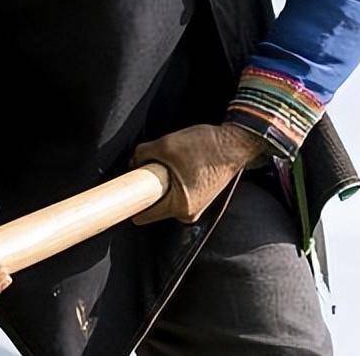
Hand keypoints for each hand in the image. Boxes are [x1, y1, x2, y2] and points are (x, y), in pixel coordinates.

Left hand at [129, 123, 269, 224]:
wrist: (235, 143)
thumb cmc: (205, 146)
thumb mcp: (166, 144)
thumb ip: (142, 154)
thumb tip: (132, 161)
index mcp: (179, 207)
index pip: (142, 216)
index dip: (130, 203)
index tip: (123, 193)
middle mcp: (189, 214)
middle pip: (154, 206)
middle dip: (149, 189)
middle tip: (151, 166)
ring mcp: (197, 207)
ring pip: (166, 198)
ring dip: (163, 183)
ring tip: (172, 162)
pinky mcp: (201, 197)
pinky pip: (178, 193)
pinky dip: (174, 181)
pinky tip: (181, 164)